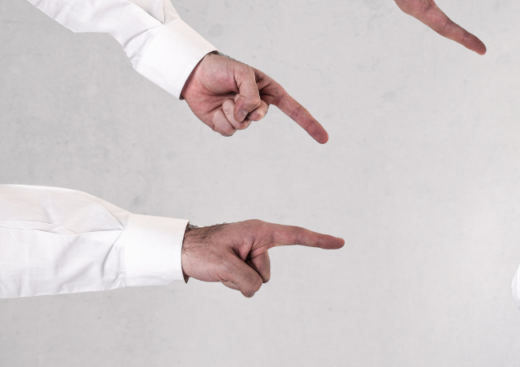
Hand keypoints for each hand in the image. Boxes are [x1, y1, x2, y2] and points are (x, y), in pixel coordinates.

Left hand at [181, 53, 328, 142]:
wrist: (194, 74)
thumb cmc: (220, 68)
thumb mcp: (241, 73)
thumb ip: (251, 94)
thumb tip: (249, 115)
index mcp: (267, 91)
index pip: (293, 108)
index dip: (308, 123)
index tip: (323, 139)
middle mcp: (257, 105)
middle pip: (260, 117)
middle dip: (246, 107)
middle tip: (234, 95)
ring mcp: (241, 116)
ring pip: (243, 126)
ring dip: (230, 112)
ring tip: (223, 99)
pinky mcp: (226, 124)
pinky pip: (228, 131)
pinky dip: (220, 120)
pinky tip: (215, 109)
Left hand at [181, 219, 344, 296]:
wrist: (180, 251)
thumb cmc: (201, 251)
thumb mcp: (225, 266)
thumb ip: (248, 280)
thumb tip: (255, 287)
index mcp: (259, 231)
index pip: (295, 236)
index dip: (318, 240)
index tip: (339, 242)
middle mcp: (258, 240)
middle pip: (266, 272)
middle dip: (247, 276)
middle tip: (224, 265)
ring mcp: (250, 253)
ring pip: (256, 281)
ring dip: (237, 280)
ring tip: (219, 267)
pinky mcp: (243, 263)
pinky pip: (247, 283)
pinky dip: (233, 282)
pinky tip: (219, 272)